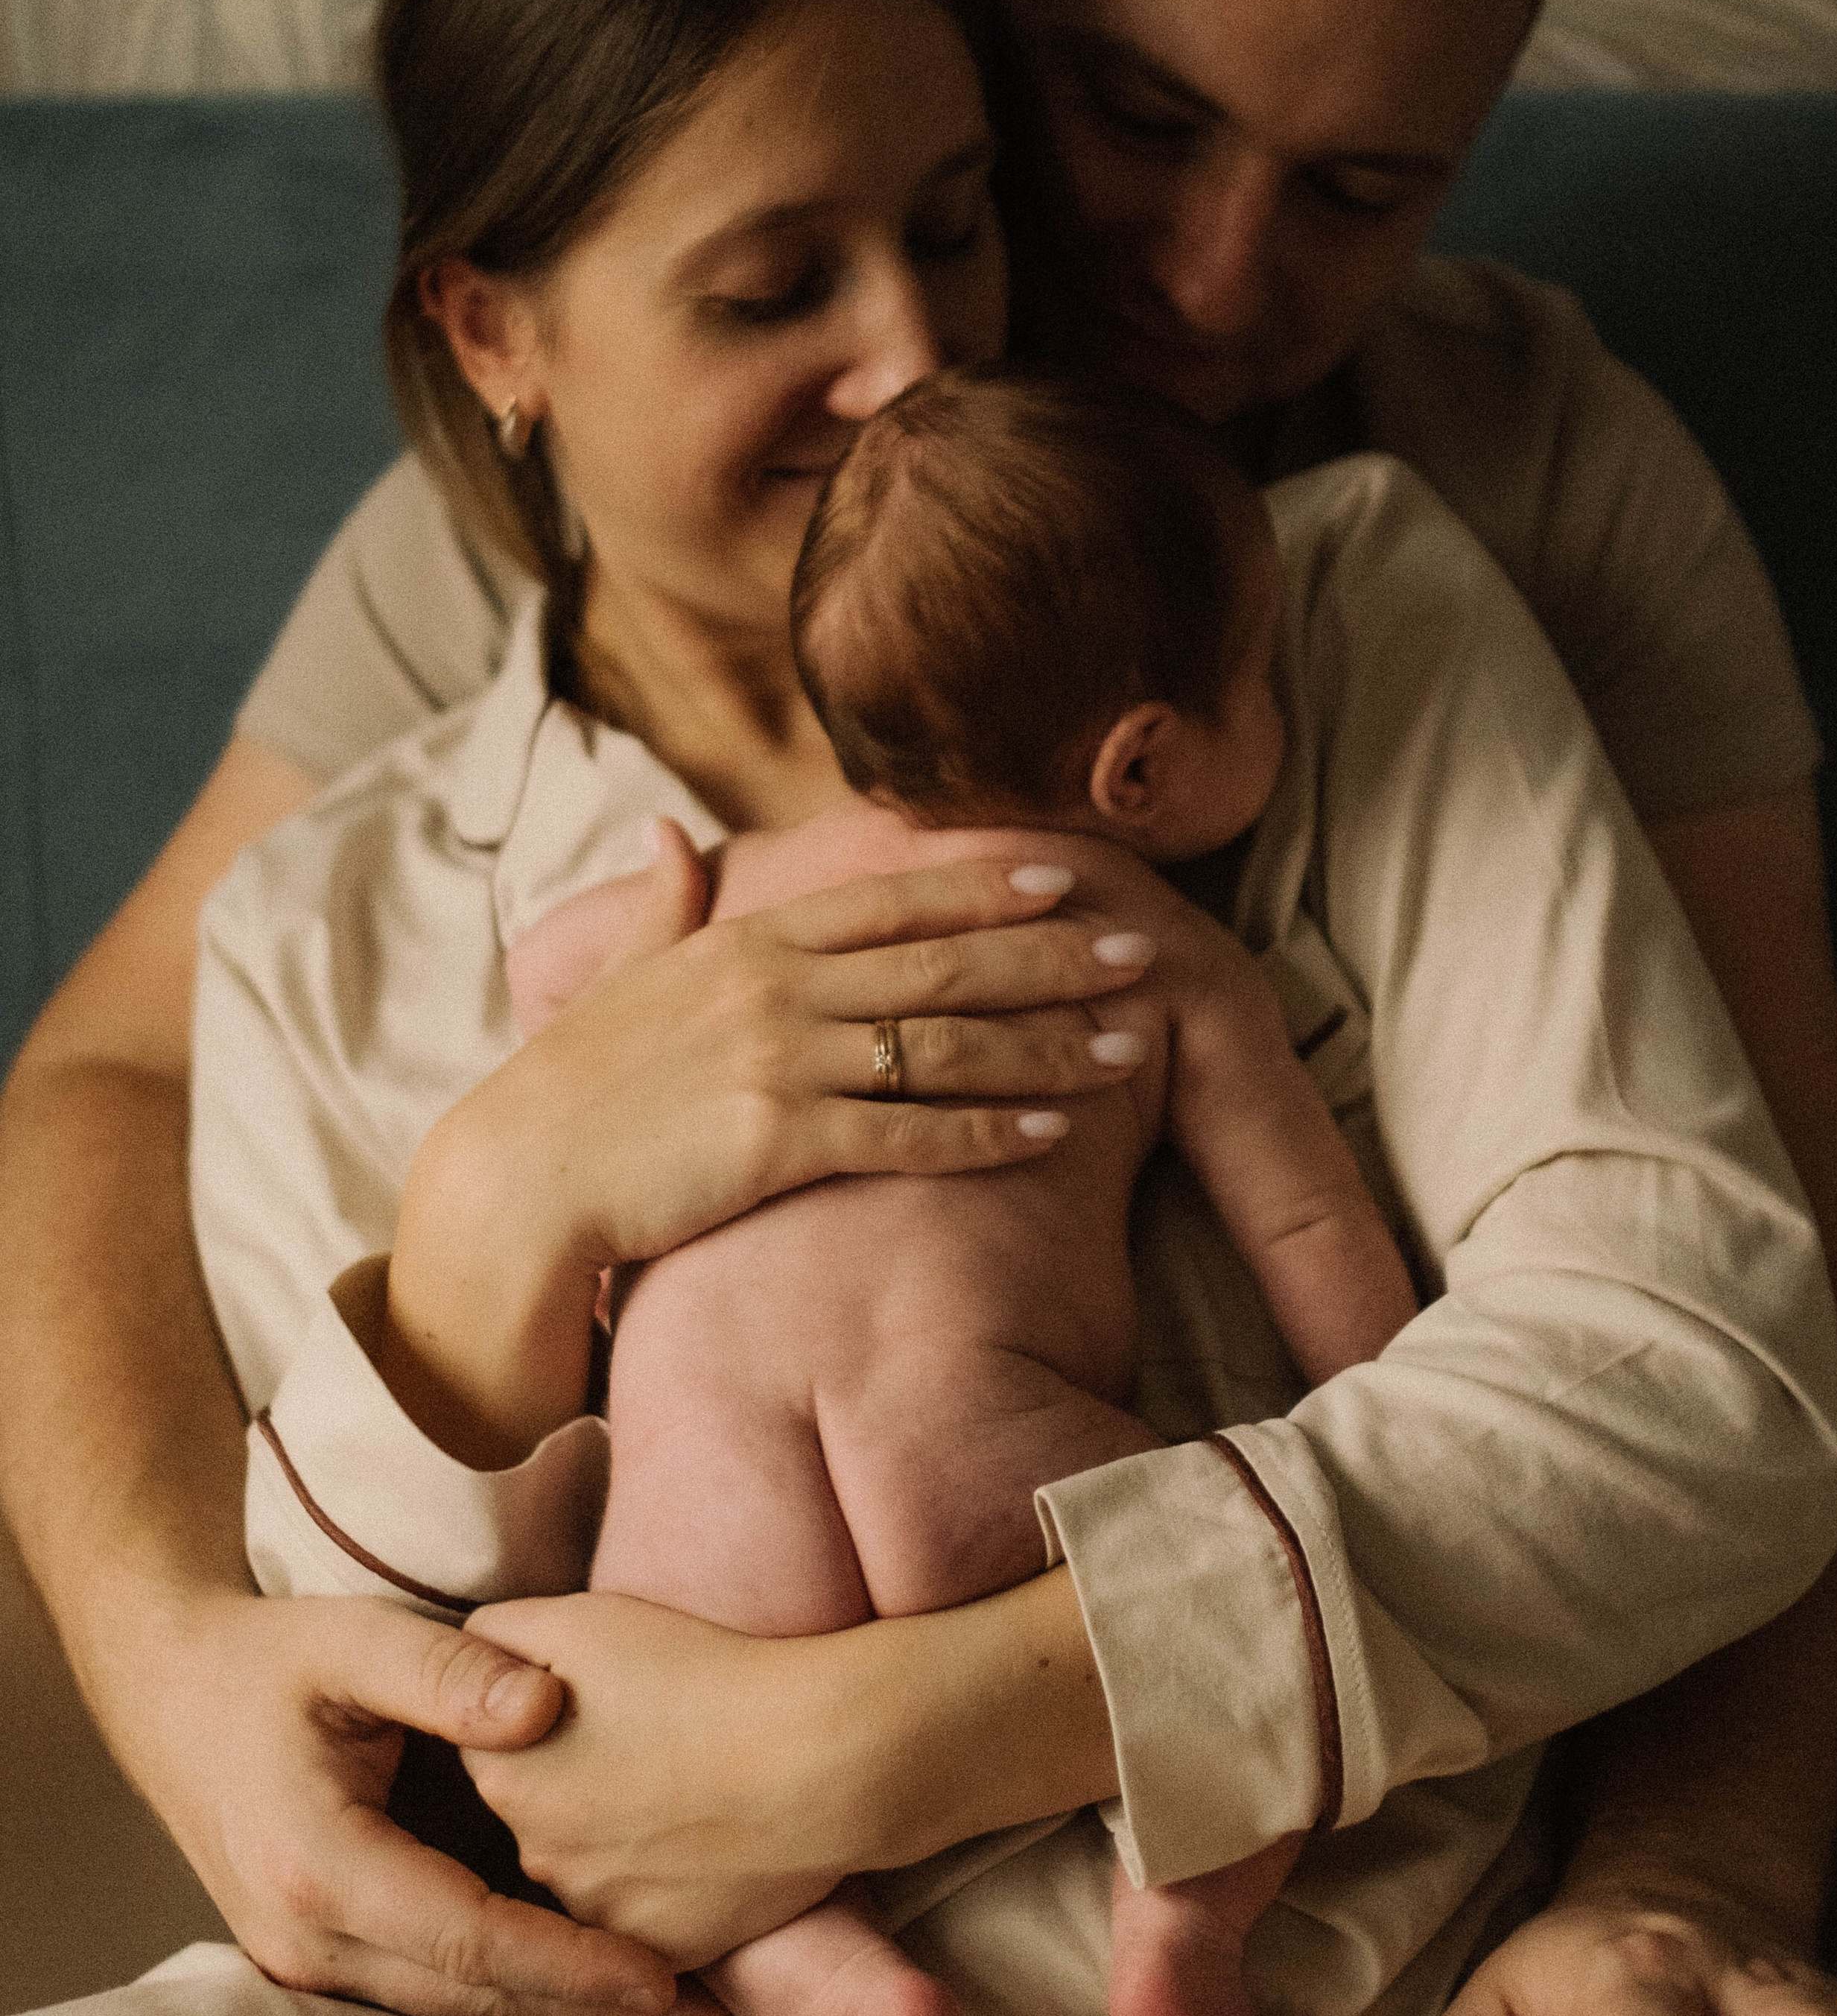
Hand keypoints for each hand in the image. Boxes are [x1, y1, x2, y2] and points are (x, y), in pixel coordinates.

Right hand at [135, 1590, 723, 2015]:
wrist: (173, 1693)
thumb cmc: (271, 1661)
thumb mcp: (355, 1639)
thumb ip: (448, 1672)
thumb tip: (546, 1704)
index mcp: (322, 1867)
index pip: (473, 1943)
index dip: (574, 1967)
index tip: (668, 1978)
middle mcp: (311, 1941)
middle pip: (474, 2005)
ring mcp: (310, 1963)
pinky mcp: (325, 1960)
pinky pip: (435, 2000)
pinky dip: (518, 2011)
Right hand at [391, 848, 1158, 1434]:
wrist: (516, 1184)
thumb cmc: (573, 1084)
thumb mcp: (621, 975)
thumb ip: (663, 902)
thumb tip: (674, 832)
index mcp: (745, 938)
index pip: (889, 897)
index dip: (983, 884)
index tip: (1065, 874)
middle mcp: (773, 988)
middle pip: (941, 964)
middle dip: (1050, 958)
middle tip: (1141, 951)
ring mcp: (777, 1064)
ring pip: (942, 1047)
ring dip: (1045, 1048)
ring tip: (1128, 1050)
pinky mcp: (776, 1144)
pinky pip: (906, 1136)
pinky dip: (985, 1132)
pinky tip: (1051, 1133)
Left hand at [463, 1592, 887, 1968]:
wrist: (816, 1758)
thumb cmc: (699, 1672)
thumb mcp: (579, 1619)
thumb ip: (494, 1639)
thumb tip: (459, 1667)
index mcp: (503, 1775)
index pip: (489, 1747)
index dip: (539, 1718)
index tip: (595, 1700)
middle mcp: (535, 1858)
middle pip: (540, 1812)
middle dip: (575, 1783)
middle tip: (651, 1740)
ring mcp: (601, 1915)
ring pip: (595, 1869)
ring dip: (622, 1838)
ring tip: (691, 1789)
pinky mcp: (665, 1955)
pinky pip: (651, 1919)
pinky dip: (673, 1887)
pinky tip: (713, 1842)